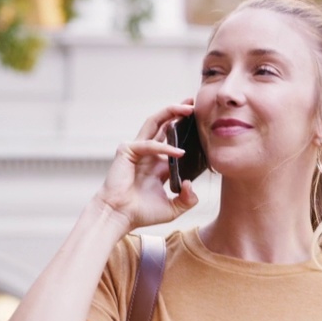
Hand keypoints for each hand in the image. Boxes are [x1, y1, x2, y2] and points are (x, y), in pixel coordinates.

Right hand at [93, 101, 199, 229]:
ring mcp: (136, 150)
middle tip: (194, 103)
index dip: (185, 129)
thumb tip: (192, 185)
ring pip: (154, 123)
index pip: (173, 139)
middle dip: (178, 112)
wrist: (120, 217)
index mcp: (157, 163)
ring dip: (171, 113)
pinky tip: (179, 152)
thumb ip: (187, 199)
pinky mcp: (127, 151)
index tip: (202, 122)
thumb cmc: (141, 213)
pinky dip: (165, 147)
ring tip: (188, 109)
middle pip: (163, 124)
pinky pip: (150, 145)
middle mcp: (147, 153)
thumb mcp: (172, 208)